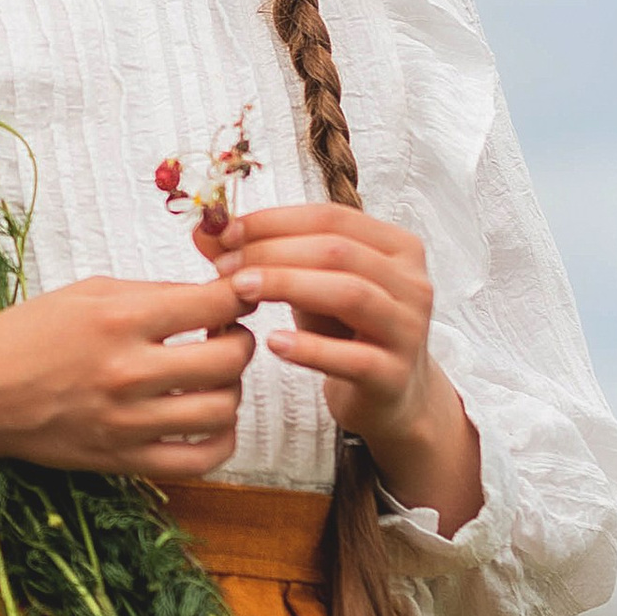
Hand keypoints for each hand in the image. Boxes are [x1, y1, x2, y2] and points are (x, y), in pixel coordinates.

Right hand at [0, 275, 256, 485]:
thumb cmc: (24, 337)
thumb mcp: (85, 293)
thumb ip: (151, 293)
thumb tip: (212, 295)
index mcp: (119, 320)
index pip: (215, 303)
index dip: (242, 293)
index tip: (241, 293)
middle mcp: (128, 372)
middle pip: (231, 359)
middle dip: (240, 340)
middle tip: (224, 334)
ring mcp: (129, 422)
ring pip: (223, 410)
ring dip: (231, 389)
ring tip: (212, 378)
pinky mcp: (124, 460)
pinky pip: (199, 460)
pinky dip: (220, 440)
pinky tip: (209, 420)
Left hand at [203, 203, 482, 533]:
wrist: (391, 398)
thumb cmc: (345, 331)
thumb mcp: (307, 285)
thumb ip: (263, 255)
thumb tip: (204, 229)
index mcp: (396, 247)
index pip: (331, 217)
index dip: (275, 221)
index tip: (225, 233)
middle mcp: (412, 283)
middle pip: (338, 251)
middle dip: (274, 253)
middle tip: (224, 267)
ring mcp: (408, 330)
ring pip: (350, 293)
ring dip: (288, 286)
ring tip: (240, 292)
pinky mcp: (394, 376)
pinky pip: (353, 357)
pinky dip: (309, 348)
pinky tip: (272, 343)